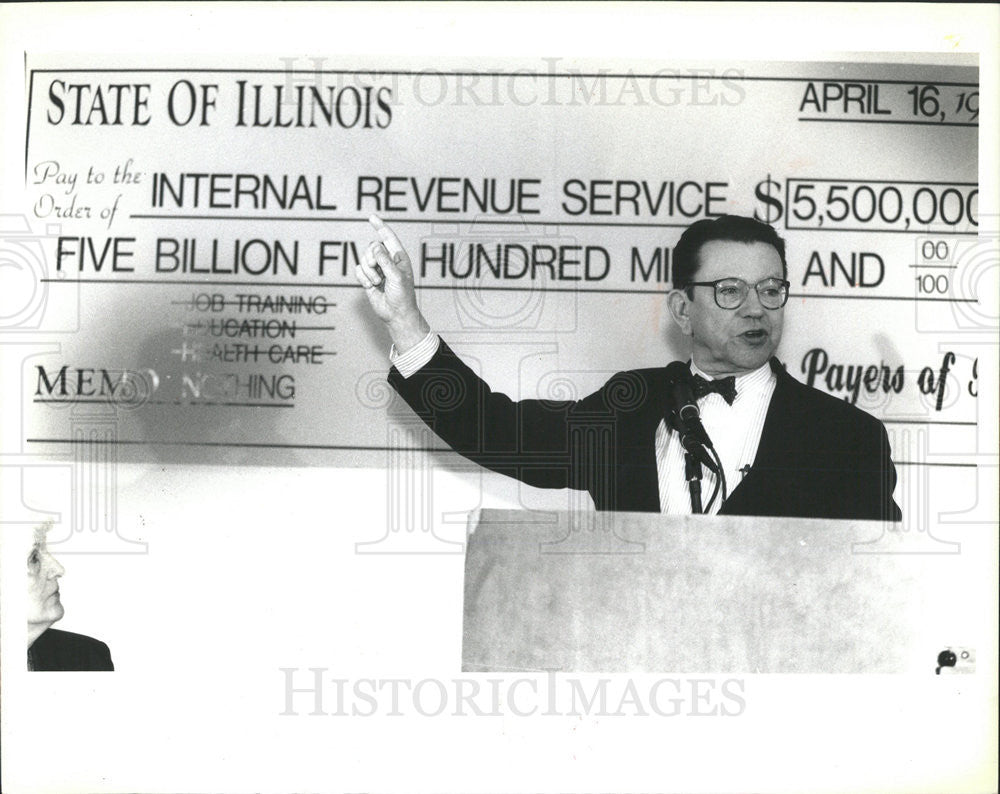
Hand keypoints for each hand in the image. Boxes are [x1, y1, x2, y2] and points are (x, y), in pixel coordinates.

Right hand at [357, 215, 429, 351]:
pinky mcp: (368, 278)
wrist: (395, 314)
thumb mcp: (397, 277)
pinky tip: (371, 287)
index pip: (388, 237)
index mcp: (398, 257)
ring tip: (378, 283)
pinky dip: (363, 279)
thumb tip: (375, 247)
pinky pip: (358, 270)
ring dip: (369, 272)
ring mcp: (377, 269)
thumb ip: (385, 261)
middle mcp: (387, 260)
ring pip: (363, 259)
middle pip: (371, 247)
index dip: (380, 227)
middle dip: (372, 259)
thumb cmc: (402, 296)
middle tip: (379, 273)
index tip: (371, 217)